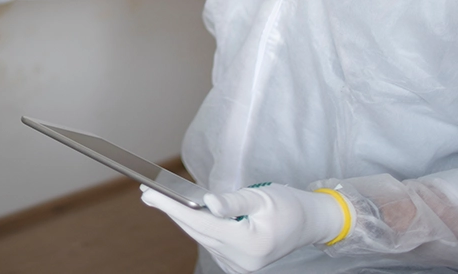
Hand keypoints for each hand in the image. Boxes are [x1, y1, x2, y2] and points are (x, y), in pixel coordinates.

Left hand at [141, 183, 346, 273]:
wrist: (309, 223)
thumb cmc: (288, 205)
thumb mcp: (262, 197)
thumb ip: (233, 201)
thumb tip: (209, 203)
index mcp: (250, 243)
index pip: (201, 223)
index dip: (173, 207)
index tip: (150, 194)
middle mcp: (242, 260)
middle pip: (198, 231)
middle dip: (172, 211)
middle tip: (148, 192)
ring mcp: (239, 265)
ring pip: (201, 237)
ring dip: (182, 218)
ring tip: (161, 199)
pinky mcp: (237, 264)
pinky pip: (210, 242)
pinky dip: (198, 226)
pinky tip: (185, 212)